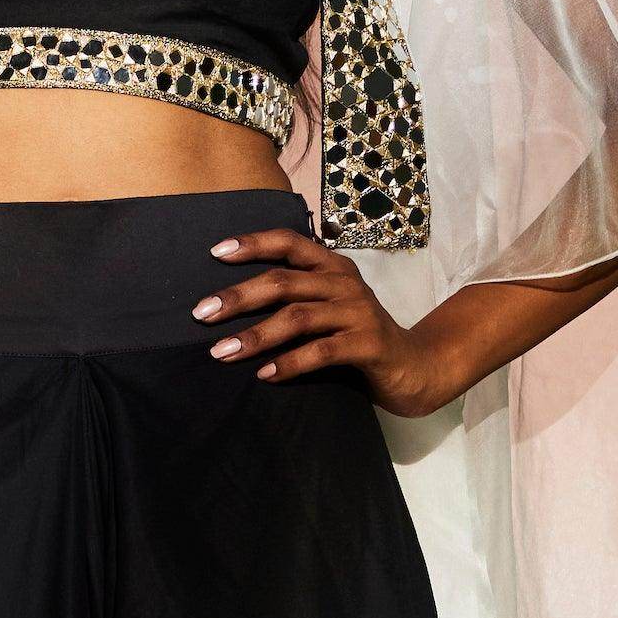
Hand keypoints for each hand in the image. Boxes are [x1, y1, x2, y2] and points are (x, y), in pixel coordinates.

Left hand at [190, 230, 453, 410]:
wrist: (416, 366)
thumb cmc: (358, 335)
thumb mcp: (329, 307)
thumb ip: (295, 296)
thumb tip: (230, 303)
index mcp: (332, 266)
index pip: (289, 242)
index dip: (253, 243)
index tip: (215, 252)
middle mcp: (344, 282)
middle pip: (283, 282)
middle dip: (239, 296)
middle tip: (202, 313)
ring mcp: (359, 312)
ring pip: (298, 317)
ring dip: (256, 335)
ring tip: (222, 352)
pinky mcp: (369, 344)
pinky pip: (321, 351)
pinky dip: (290, 363)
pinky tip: (265, 375)